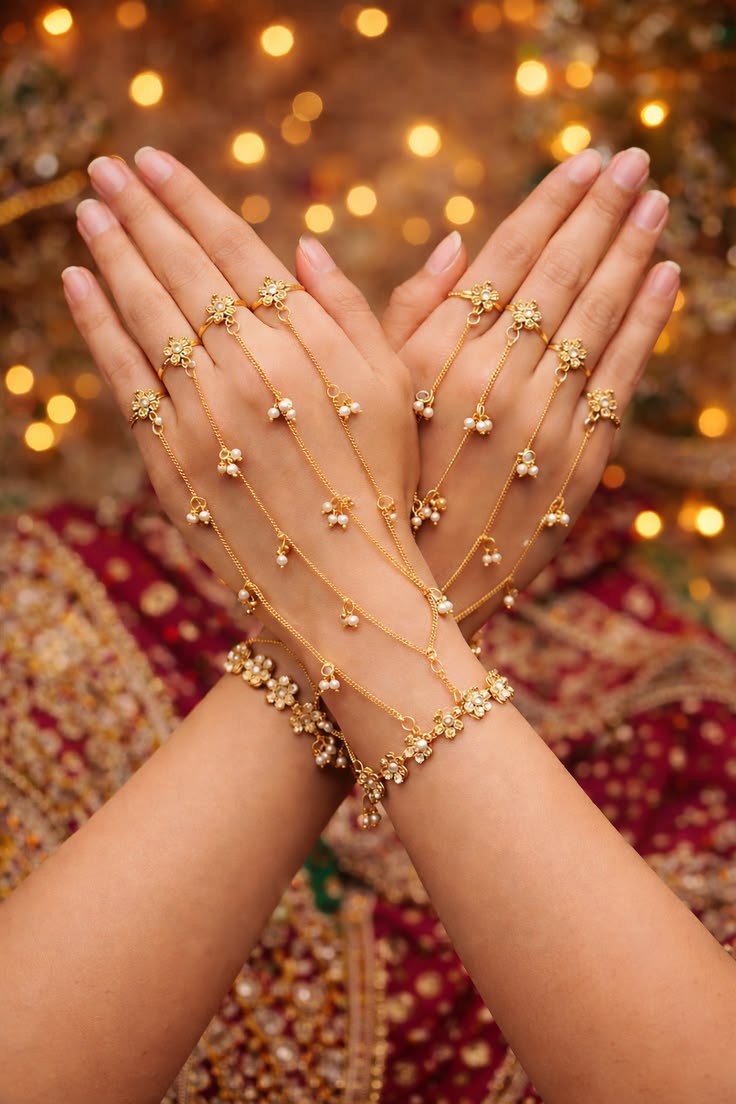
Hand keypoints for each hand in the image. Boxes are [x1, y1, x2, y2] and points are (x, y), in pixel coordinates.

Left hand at [64, 150, 434, 701]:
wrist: (348, 586)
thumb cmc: (385, 485)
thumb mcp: (395, 391)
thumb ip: (354, 313)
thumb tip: (304, 245)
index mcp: (307, 343)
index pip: (235, 249)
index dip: (191, 200)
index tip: (154, 161)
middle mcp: (248, 368)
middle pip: (181, 269)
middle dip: (139, 210)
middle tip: (106, 166)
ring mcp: (201, 414)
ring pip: (145, 313)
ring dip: (112, 253)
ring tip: (89, 208)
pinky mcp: (169, 460)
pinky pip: (124, 377)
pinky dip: (97, 325)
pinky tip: (78, 283)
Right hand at [298, 146, 678, 636]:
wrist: (403, 594)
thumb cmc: (369, 491)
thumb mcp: (364, 397)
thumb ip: (398, 315)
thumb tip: (440, 237)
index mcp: (437, 354)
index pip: (507, 255)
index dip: (550, 203)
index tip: (584, 158)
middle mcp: (495, 376)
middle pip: (561, 273)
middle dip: (601, 209)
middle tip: (634, 156)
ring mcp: (543, 419)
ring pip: (598, 315)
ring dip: (632, 250)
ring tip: (656, 200)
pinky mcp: (578, 463)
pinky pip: (620, 377)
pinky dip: (647, 322)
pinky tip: (666, 275)